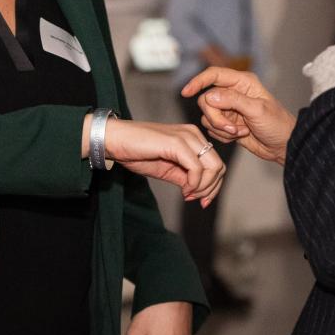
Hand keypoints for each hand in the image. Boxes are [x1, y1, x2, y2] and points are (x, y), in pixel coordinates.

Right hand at [90, 118, 225, 205]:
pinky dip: (194, 183)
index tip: (199, 200)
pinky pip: (197, 168)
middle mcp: (193, 134)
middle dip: (211, 188)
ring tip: (188, 194)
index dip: (212, 186)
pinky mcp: (177, 143)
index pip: (216, 164)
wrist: (115, 140)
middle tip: (195, 200)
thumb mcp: (168, 169)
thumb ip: (185, 177)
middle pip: (219, 166)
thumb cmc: (137, 152)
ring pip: (213, 167)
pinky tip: (183, 190)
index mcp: (192, 138)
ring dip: (204, 187)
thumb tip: (199, 192)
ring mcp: (186, 137)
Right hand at [181, 68, 295, 164]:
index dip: (198, 81)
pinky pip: (212, 128)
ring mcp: (229, 109)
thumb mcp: (257, 110)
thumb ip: (233, 101)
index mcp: (242, 82)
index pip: (214, 75)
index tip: (186, 92)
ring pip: (208, 116)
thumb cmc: (277, 124)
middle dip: (216, 117)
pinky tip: (239, 136)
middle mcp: (233, 93)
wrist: (283, 145)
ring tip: (240, 132)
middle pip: (207, 100)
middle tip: (232, 129)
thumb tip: (210, 96)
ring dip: (221, 128)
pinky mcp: (227, 124)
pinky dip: (223, 135)